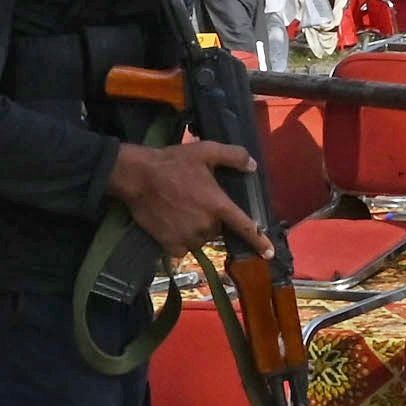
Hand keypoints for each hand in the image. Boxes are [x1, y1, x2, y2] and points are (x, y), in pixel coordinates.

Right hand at [109, 139, 270, 257]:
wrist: (137, 176)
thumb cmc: (173, 162)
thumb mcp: (207, 151)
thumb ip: (234, 156)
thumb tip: (253, 166)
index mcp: (218, 205)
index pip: (245, 227)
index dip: (259, 241)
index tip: (268, 254)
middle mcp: (206, 225)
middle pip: (217, 229)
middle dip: (211, 218)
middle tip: (194, 201)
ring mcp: (187, 236)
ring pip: (200, 239)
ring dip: (195, 230)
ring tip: (180, 211)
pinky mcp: (169, 244)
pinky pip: (182, 249)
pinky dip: (180, 241)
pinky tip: (172, 225)